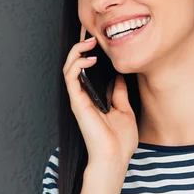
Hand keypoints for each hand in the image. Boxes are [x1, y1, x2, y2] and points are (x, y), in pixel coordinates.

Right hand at [62, 30, 138, 167]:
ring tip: (89, 42)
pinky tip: (89, 58)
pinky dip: (77, 64)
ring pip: (68, 68)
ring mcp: (78, 99)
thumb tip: (120, 77)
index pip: (85, 70)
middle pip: (74, 66)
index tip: (97, 40)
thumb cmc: (120, 141)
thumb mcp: (124, 110)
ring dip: (76, 51)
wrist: (115, 158)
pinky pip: (70, 78)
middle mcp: (82, 97)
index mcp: (93, 98)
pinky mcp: (77, 102)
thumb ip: (119, 93)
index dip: (87, 53)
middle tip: (91, 36)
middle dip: (80, 48)